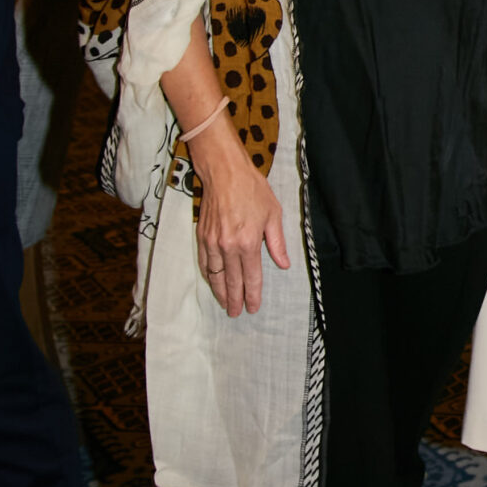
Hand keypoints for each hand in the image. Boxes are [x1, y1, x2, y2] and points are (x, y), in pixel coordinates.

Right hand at [194, 130, 289, 317]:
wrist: (224, 173)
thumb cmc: (252, 190)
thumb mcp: (273, 214)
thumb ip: (277, 243)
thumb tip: (284, 264)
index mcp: (248, 242)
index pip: (251, 277)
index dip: (252, 295)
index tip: (253, 307)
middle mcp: (228, 246)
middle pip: (232, 281)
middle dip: (235, 300)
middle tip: (236, 313)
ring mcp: (212, 242)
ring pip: (216, 275)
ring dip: (220, 292)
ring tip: (225, 304)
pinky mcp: (202, 236)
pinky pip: (204, 262)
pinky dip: (209, 276)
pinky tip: (213, 283)